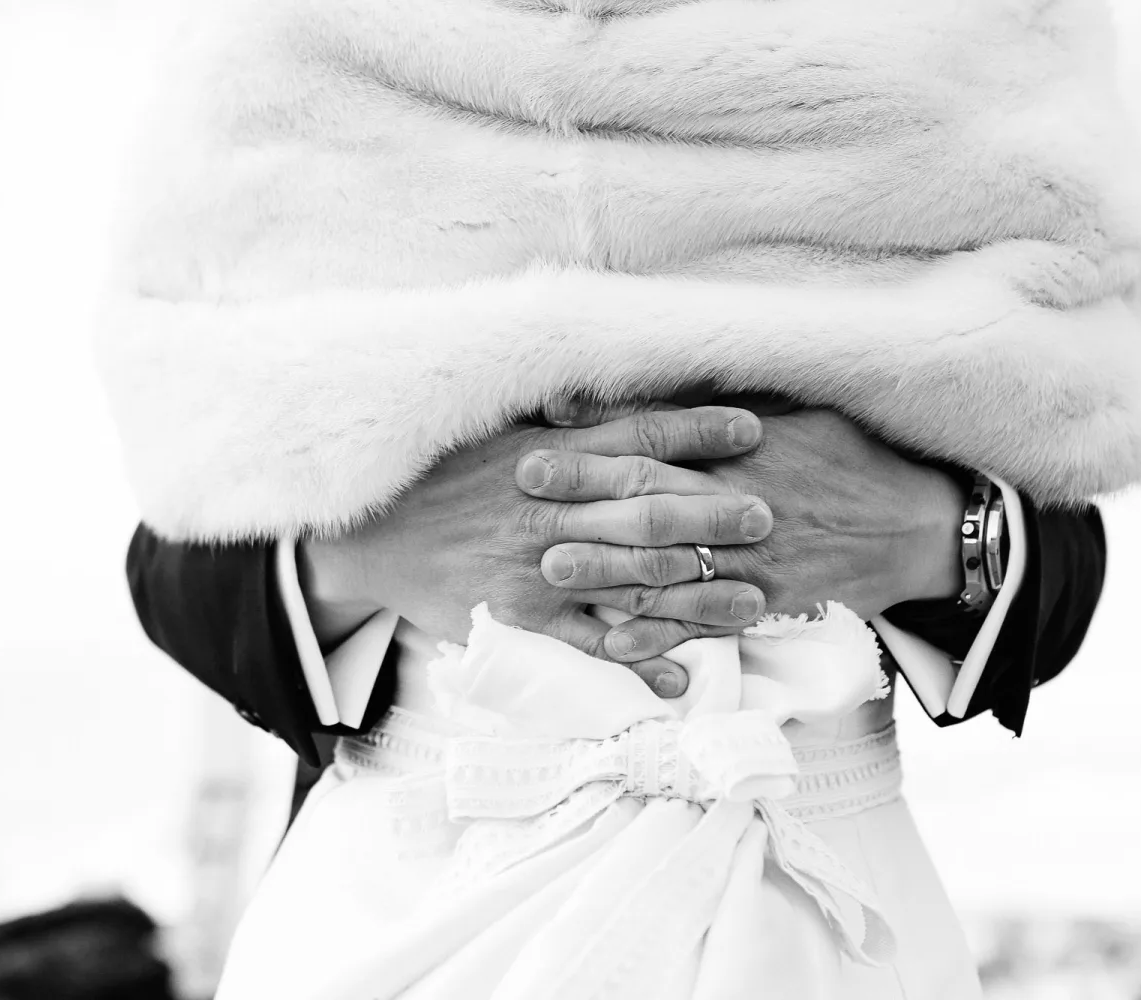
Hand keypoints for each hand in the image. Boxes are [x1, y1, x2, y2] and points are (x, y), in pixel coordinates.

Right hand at [299, 407, 773, 694]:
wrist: (372, 532)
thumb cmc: (443, 478)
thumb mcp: (498, 431)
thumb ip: (562, 420)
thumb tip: (615, 398)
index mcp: (550, 456)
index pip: (639, 438)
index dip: (699, 432)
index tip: (753, 431)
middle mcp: (553, 510)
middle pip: (649, 510)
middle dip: (714, 514)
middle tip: (768, 519)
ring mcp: (540, 569)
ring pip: (632, 580)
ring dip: (697, 594)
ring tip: (754, 602)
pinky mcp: (523, 619)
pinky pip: (588, 645)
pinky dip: (637, 661)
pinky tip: (684, 677)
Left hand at [521, 409, 966, 662]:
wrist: (918, 524)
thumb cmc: (849, 455)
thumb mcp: (794, 408)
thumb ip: (719, 401)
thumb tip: (647, 383)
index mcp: (746, 449)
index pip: (658, 445)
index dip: (595, 447)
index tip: (538, 445)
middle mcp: (745, 502)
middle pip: (653, 504)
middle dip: (585, 504)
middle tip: (524, 503)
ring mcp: (755, 557)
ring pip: (673, 565)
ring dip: (609, 569)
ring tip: (550, 569)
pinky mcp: (768, 600)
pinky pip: (706, 620)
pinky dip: (660, 632)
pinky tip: (613, 639)